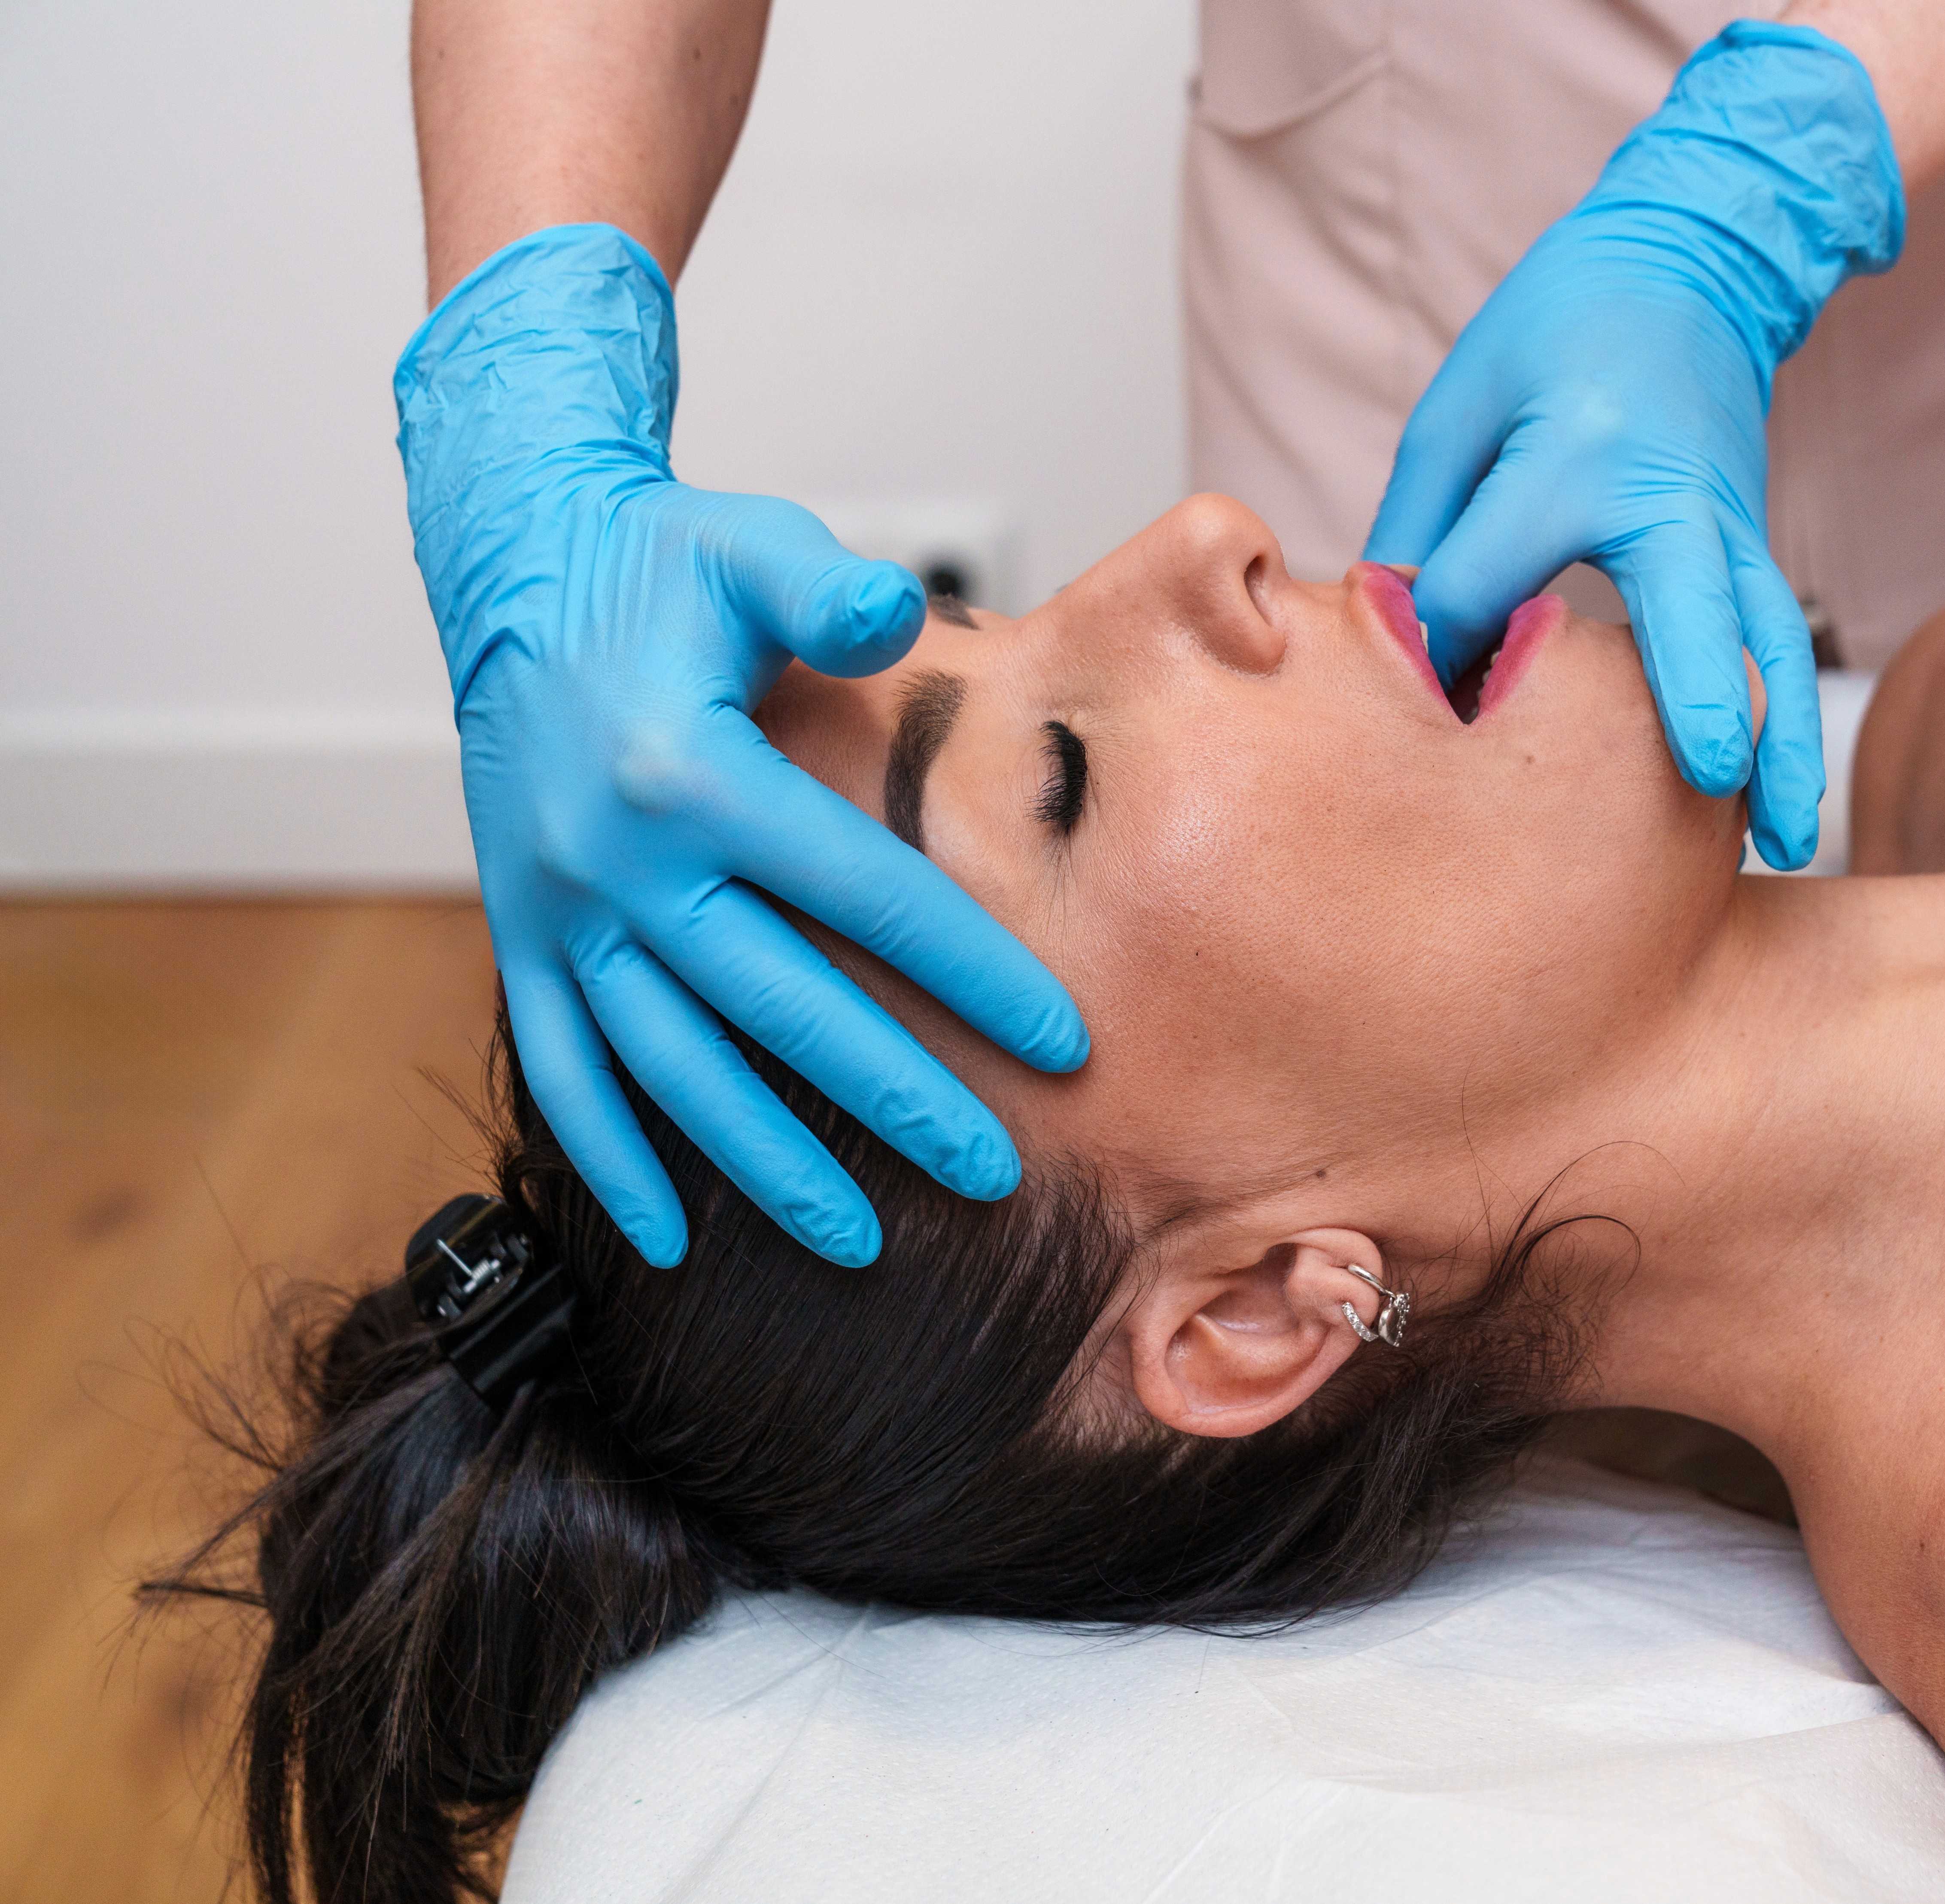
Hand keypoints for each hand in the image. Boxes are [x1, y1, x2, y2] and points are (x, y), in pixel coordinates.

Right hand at [398, 224, 1086, 1267]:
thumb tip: (900, 610)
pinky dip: (608, 1159)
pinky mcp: (519, 937)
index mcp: (689, 774)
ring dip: (763, 1165)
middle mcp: (617, 861)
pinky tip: (664, 1240)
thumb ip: (826, 589)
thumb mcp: (746, 544)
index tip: (1064, 1043)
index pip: (864, 895)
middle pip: (781, 1006)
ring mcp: (560, 913)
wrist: (517, 564)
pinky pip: (561, 1071)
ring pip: (672, 1067)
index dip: (971, 973)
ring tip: (861, 1243)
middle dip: (895, 1101)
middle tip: (993, 1177)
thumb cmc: (660, 563)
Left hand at [1363, 23, 1902, 870]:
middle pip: (1694, 608)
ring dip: (1783, 742)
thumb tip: (1400, 656)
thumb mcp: (1459, 408)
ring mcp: (1726, 524)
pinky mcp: (1751, 548)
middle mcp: (1667, 495)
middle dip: (1707, 698)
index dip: (1438, 651)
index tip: (1408, 690)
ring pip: (1768, 643)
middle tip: (1719, 785)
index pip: (1489, 590)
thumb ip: (1424, 531)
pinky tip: (1783, 803)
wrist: (1690, 261)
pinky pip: (1774, 642)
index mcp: (1574, 455)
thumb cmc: (1554, 333)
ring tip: (1789, 841)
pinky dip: (1783, 721)